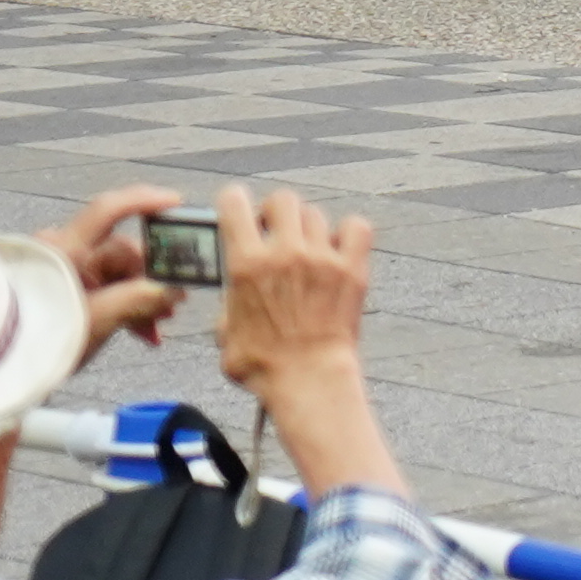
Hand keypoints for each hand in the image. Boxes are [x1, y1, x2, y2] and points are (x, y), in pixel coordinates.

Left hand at [50, 188, 185, 353]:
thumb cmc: (38, 338)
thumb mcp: (96, 321)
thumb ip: (140, 300)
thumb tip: (175, 289)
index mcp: (67, 249)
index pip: (110, 210)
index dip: (145, 202)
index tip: (177, 204)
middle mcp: (62, 251)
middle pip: (120, 252)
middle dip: (151, 277)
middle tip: (175, 302)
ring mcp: (60, 270)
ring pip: (113, 275)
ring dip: (139, 298)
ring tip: (157, 326)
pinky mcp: (58, 290)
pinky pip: (98, 289)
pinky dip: (119, 306)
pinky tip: (139, 331)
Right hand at [210, 185, 380, 401]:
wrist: (309, 380)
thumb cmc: (263, 366)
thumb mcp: (224, 333)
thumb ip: (229, 301)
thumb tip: (235, 290)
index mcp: (245, 263)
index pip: (233, 202)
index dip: (234, 203)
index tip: (240, 213)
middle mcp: (284, 252)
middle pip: (282, 199)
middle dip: (276, 212)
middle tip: (277, 233)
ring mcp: (321, 258)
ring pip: (316, 214)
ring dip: (309, 228)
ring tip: (308, 251)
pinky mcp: (352, 268)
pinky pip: (357, 227)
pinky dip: (349, 232)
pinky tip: (340, 250)